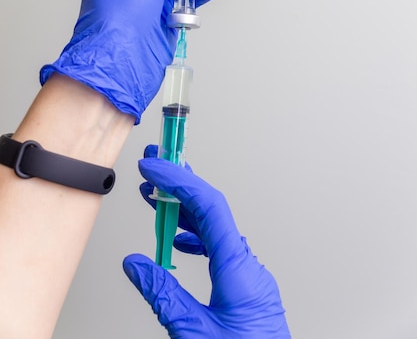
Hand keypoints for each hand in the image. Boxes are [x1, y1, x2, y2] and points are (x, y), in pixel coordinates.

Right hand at [123, 147, 291, 337]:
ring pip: (214, 229)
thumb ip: (163, 295)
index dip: (179, 179)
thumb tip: (136, 264)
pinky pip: (219, 250)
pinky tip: (177, 241)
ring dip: (184, 211)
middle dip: (179, 184)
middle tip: (153, 164)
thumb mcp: (193, 334)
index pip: (209, 206)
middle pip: (211, 210)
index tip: (154, 166)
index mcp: (239, 270)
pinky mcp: (245, 289)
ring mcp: (248, 277)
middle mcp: (247, 267)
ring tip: (155, 198)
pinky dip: (195, 238)